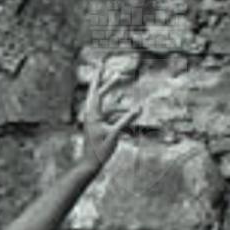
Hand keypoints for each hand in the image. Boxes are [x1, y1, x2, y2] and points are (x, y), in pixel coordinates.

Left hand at [80, 56, 137, 170]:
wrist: (90, 164)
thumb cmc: (100, 150)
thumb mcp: (115, 134)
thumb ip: (127, 120)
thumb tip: (139, 107)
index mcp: (93, 114)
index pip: (96, 92)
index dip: (100, 78)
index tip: (103, 65)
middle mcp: (92, 114)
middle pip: (99, 94)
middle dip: (108, 84)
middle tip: (117, 74)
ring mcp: (94, 120)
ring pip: (107, 106)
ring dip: (117, 102)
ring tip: (126, 96)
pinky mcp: (98, 126)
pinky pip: (109, 116)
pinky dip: (118, 115)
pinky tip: (127, 114)